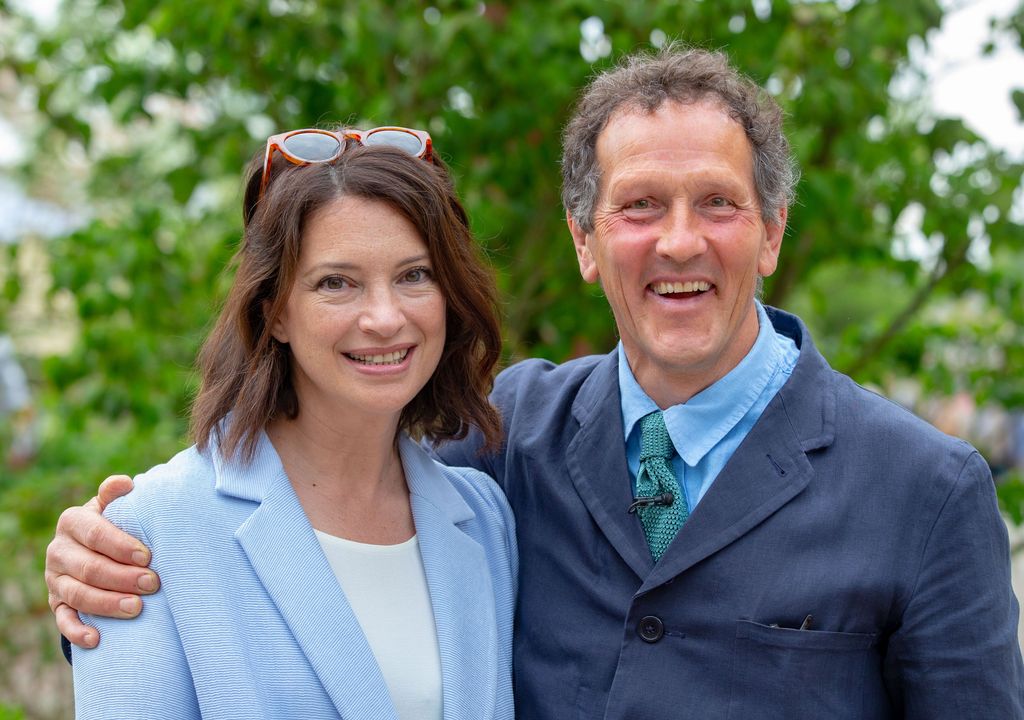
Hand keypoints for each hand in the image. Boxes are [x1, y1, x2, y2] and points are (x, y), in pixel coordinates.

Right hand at [45, 475, 160, 647]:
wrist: (95, 547)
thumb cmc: (115, 523)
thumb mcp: (114, 507)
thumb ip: (117, 496)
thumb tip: (126, 483)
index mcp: (73, 522)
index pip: (95, 534)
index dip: (120, 546)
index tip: (148, 556)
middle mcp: (58, 550)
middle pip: (89, 568)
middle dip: (122, 577)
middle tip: (153, 583)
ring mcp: (55, 579)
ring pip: (78, 595)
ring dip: (108, 603)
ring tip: (137, 608)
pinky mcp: (56, 604)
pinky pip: (63, 620)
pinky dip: (77, 631)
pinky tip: (97, 639)